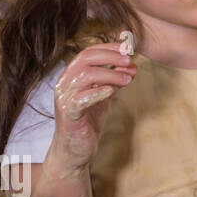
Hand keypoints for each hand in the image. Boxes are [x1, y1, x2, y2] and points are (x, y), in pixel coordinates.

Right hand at [51, 42, 136, 170]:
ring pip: (85, 75)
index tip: (128, 47)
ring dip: (110, 74)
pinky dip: (97, 92)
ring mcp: (64, 98)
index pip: (88, 52)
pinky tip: (112, 91)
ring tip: (128, 79)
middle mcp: (64, 83)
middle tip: (129, 60)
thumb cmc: (88, 120)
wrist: (75, 149)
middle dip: (110, 56)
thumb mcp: (104, 96)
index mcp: (72, 76)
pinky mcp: (68, 114)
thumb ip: (114, 81)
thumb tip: (131, 66)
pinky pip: (80, 99)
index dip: (109, 47)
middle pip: (85, 58)